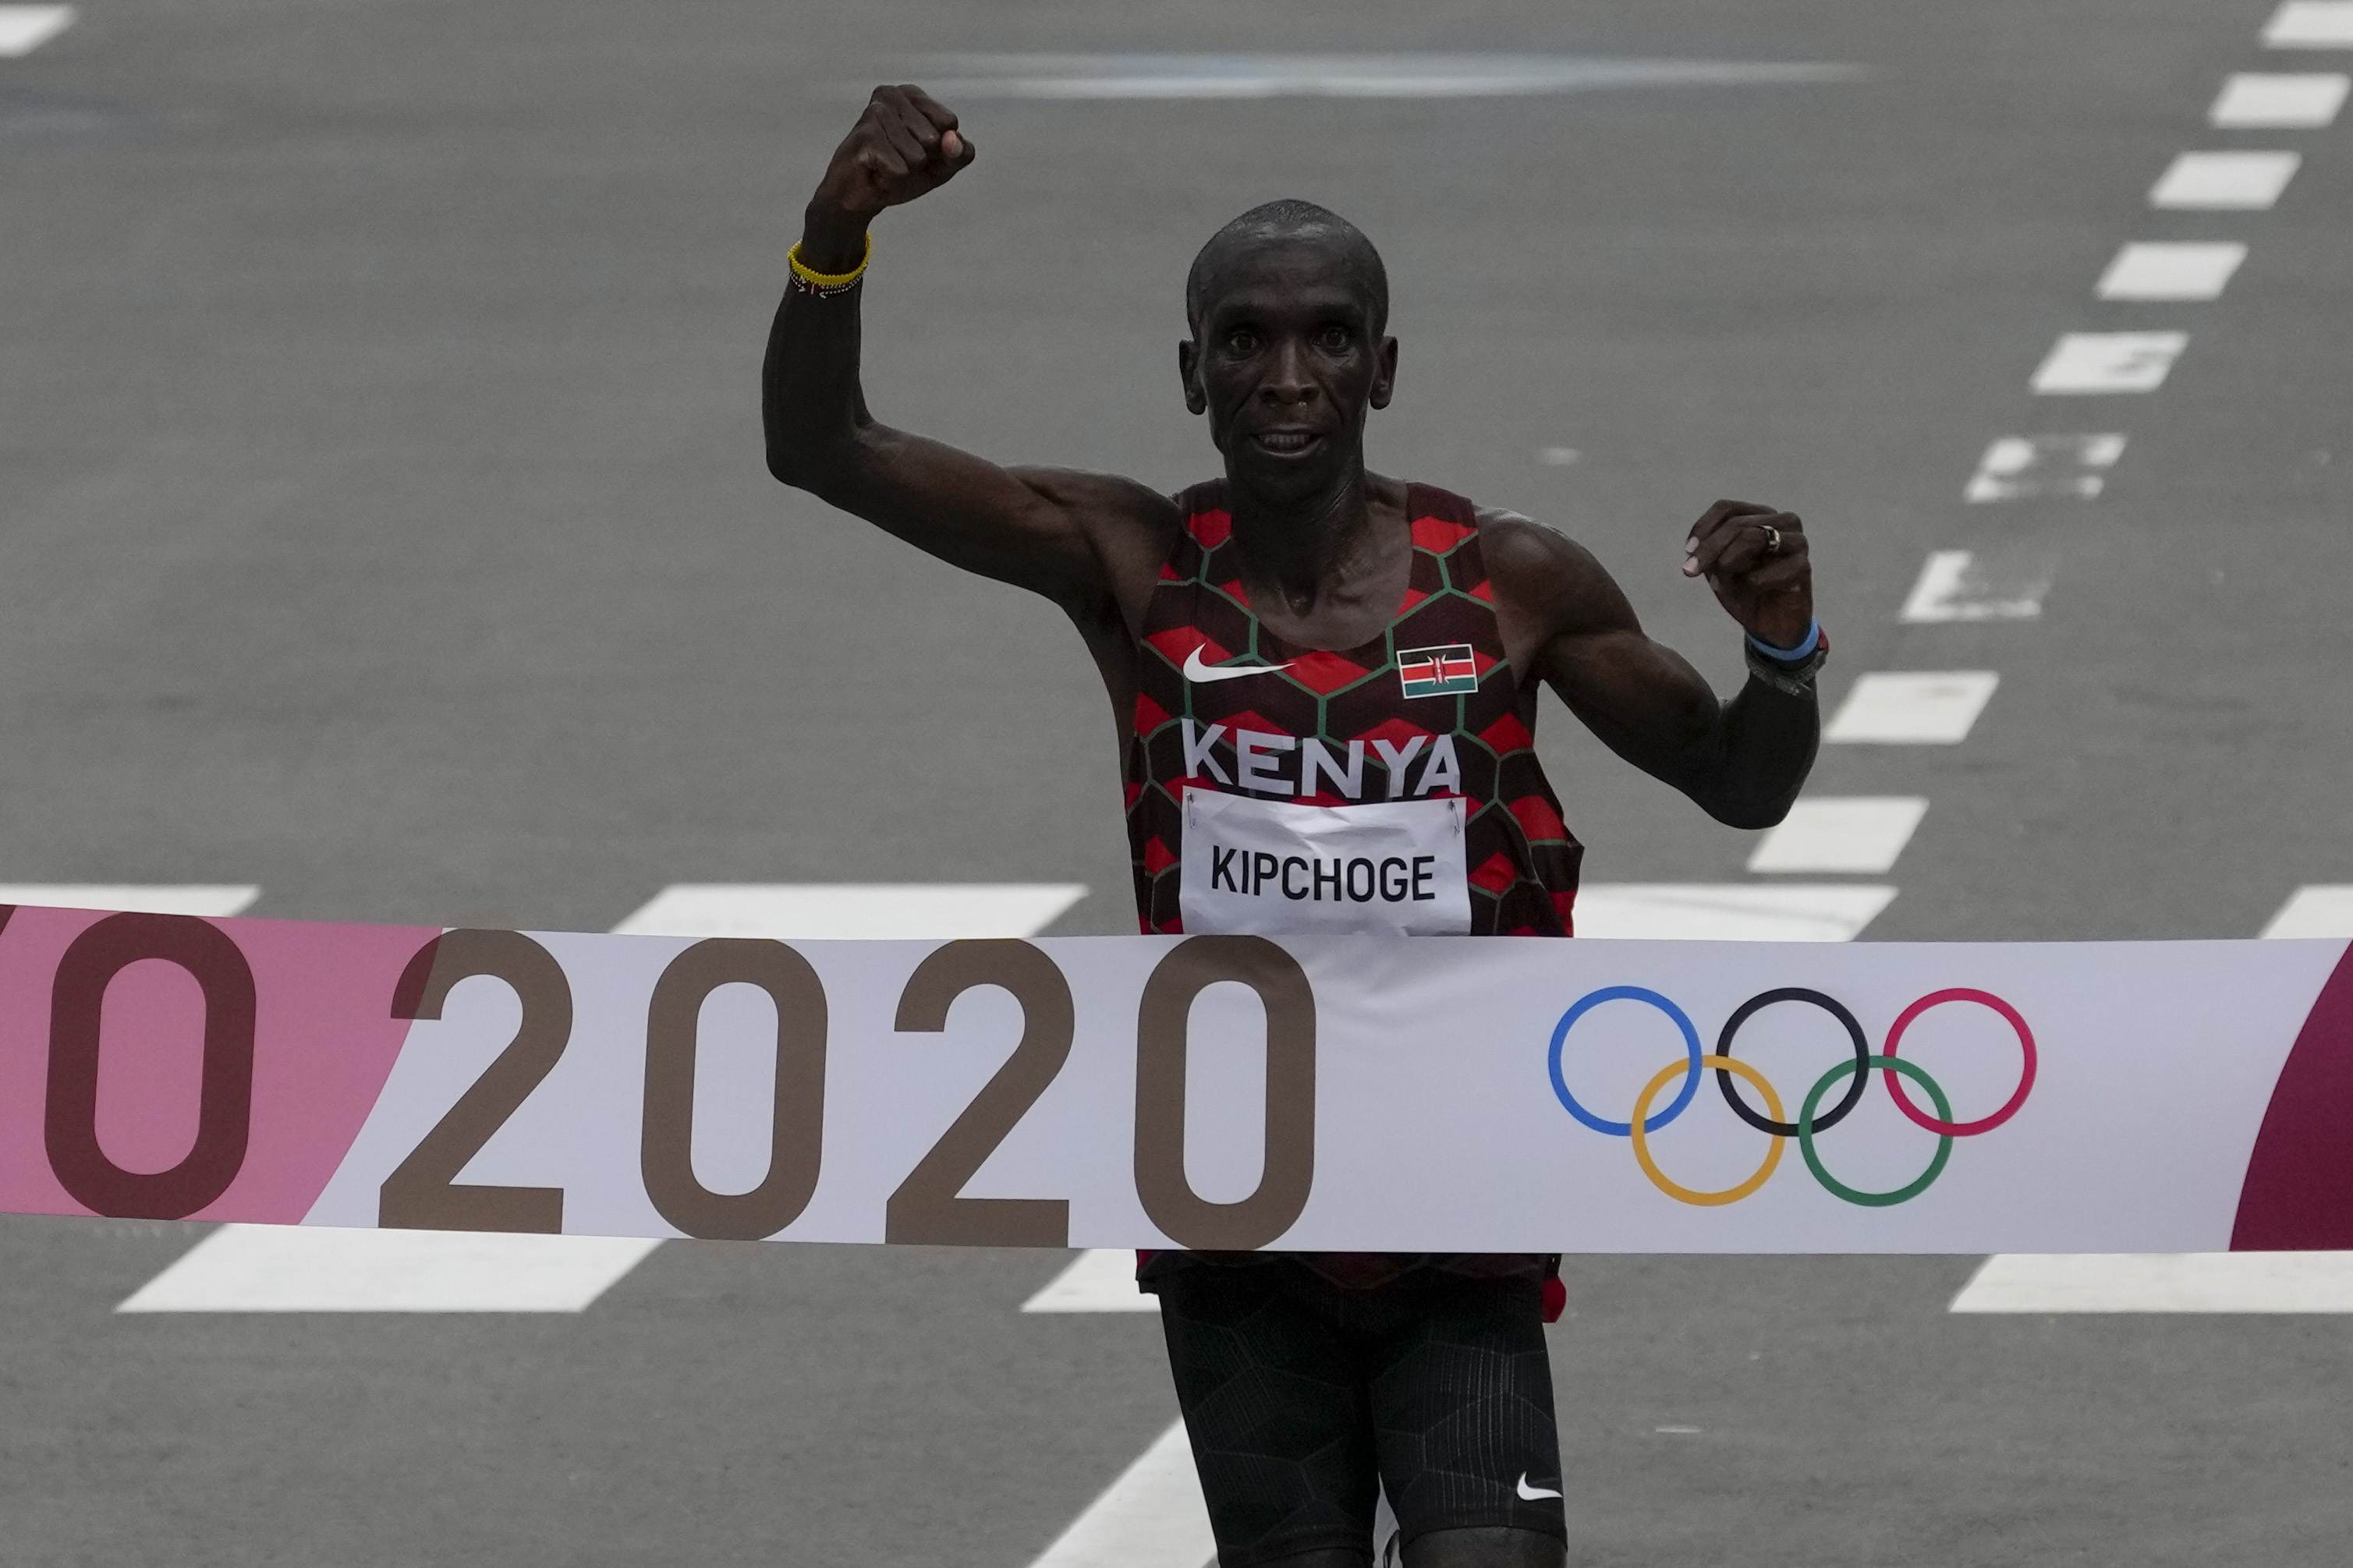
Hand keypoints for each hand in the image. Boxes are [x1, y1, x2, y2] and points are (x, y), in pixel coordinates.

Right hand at [803, 85, 974, 260]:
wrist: (860, 196)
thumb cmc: (900, 171)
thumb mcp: (941, 165)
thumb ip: (960, 153)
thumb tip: (953, 140)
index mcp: (912, 95)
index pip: (949, 122)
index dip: (939, 148)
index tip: (917, 150)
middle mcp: (892, 95)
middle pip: (934, 139)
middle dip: (921, 161)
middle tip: (897, 159)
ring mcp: (876, 113)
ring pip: (917, 156)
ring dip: (904, 172)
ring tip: (885, 165)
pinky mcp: (865, 137)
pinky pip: (900, 170)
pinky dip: (891, 180)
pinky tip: (875, 172)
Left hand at [1680, 499, 1812, 647]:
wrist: (1772, 625)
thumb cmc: (1746, 590)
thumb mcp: (1719, 568)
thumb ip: (1709, 551)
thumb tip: (1696, 547)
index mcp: (1762, 516)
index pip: (1727, 509)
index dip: (1703, 527)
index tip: (1688, 552)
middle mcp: (1783, 522)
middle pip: (1737, 523)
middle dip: (1709, 548)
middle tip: (1691, 571)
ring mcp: (1797, 542)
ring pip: (1753, 538)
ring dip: (1728, 563)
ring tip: (1724, 583)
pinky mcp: (1803, 567)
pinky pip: (1764, 572)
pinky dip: (1748, 585)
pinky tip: (1750, 592)